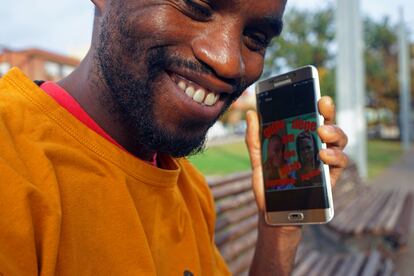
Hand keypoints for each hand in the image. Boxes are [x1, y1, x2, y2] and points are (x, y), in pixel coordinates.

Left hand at [245, 96, 347, 213]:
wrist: (273, 211)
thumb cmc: (269, 182)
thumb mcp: (258, 159)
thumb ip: (255, 137)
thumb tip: (251, 113)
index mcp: (300, 138)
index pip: (311, 116)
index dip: (315, 104)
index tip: (315, 93)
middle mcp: (316, 146)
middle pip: (328, 124)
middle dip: (329, 112)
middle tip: (322, 105)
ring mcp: (325, 161)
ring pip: (340, 140)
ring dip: (335, 132)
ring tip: (322, 133)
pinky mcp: (330, 177)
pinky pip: (342, 163)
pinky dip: (336, 157)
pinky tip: (324, 156)